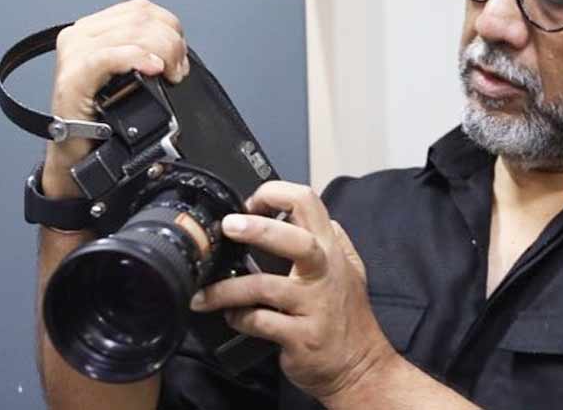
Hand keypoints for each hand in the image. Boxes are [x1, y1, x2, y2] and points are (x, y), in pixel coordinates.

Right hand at [42, 0, 188, 197]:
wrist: (78, 155)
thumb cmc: (103, 118)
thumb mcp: (126, 76)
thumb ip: (143, 52)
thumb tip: (176, 49)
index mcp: (93, 29)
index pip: (141, 9)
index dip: (169, 27)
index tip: (180, 57)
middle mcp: (80, 36)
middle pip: (140, 19)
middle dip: (171, 43)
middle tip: (179, 71)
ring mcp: (74, 54)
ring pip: (131, 33)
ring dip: (162, 52)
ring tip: (170, 75)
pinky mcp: (73, 77)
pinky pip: (109, 56)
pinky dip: (136, 58)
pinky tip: (154, 70)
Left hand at [190, 181, 396, 403]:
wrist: (359, 367)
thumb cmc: (349, 318)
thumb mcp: (352, 270)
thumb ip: (336, 239)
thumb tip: (318, 214)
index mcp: (330, 251)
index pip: (309, 203)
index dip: (276, 194)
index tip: (250, 203)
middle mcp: (324, 274)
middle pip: (296, 240)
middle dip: (259, 228)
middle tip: (229, 226)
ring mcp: (313, 306)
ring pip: (265, 286)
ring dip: (227, 289)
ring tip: (204, 293)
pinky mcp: (301, 336)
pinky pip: (261, 322)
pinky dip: (240, 318)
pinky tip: (231, 317)